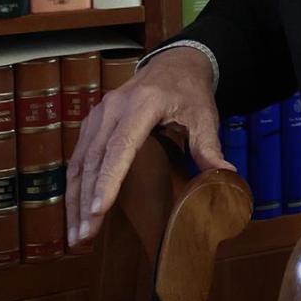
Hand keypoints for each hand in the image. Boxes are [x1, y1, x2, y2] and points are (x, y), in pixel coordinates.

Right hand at [65, 46, 232, 246]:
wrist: (173, 64)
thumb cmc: (190, 92)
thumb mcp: (205, 115)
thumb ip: (209, 145)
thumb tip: (225, 175)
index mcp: (142, 105)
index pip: (120, 147)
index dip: (108, 180)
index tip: (98, 210)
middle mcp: (112, 108)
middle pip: (94, 160)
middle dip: (86, 201)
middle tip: (84, 236)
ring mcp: (98, 115)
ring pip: (80, 161)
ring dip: (74, 199)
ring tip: (76, 234)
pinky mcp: (91, 123)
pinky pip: (78, 157)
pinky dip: (74, 186)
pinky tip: (75, 212)